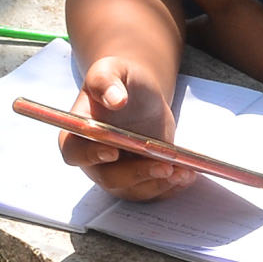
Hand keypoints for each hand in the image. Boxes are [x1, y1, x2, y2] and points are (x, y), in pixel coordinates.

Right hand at [61, 57, 195, 202]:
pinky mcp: (140, 179)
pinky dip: (171, 187)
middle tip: (163, 166)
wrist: (140, 93)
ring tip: (182, 171)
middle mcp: (94, 161)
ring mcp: (117, 173)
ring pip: (134, 190)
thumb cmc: (120, 80)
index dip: (91, 156)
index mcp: (79, 135)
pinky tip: (186, 174)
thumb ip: (105, 81)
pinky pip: (152, 191)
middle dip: (137, 174)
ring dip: (158, 184)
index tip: (113, 151)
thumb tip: (115, 99)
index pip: (75, 152)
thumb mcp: (111, 70)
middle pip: (109, 178)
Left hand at [170, 0, 262, 84]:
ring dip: (198, 22)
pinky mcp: (237, 57)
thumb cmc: (251, 31)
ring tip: (193, 5)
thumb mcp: (224, 1)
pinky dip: (217, 30)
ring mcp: (220, 55)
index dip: (165, 2)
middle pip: (183, 29)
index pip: (171, 17)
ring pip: (202, 35)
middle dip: (178, 14)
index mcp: (195, 35)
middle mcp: (203, 49)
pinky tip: (224, 24)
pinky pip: (219, 40)